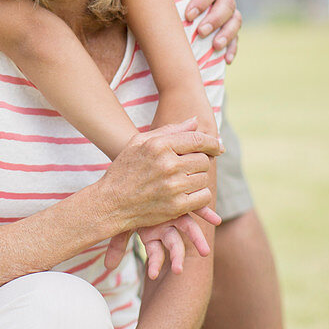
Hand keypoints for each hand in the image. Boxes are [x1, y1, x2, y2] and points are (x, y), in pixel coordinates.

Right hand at [98, 119, 219, 234]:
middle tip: (190, 167)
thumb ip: (169, 130)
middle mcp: (168, 164)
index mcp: (159, 145)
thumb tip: (196, 121)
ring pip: (204, 178)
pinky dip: (199, 197)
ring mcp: (173, 186)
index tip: (218, 146)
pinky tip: (187, 194)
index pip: (197, 139)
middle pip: (203, 160)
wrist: (110, 203)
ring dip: (198, 179)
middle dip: (200, 162)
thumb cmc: (124, 169)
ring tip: (184, 180)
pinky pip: (203, 198)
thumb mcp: (139, 142)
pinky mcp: (176, 206)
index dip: (212, 142)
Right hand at [104, 207, 220, 276]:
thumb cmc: (127, 197)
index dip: (155, 262)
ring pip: (187, 228)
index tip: (154, 274)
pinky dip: (204, 212)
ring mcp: (176, 212)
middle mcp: (165, 226)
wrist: (141, 173)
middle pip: (173, 244)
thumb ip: (117, 242)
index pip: (154, 251)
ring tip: (205, 252)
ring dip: (196, 239)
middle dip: (177, 257)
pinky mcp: (184, 197)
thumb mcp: (122, 219)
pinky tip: (215, 220)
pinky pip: (195, 206)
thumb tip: (108, 267)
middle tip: (179, 270)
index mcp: (150, 232)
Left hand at [159, 0, 241, 63]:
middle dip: (216, 19)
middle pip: (228, 3)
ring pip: (235, 19)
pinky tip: (226, 60)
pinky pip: (236, 35)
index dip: (202, 1)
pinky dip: (233, 47)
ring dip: (228, 34)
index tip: (188, 15)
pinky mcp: (228, 24)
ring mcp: (227, 9)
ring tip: (216, 46)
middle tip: (201, 31)